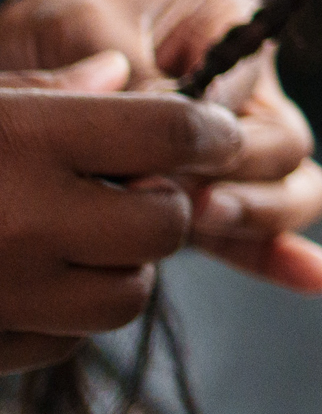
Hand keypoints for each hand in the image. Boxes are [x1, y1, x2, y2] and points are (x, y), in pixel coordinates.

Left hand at [0, 0, 321, 302]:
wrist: (26, 57)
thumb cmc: (60, 26)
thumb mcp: (84, 24)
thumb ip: (133, 72)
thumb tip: (165, 119)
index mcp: (230, 28)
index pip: (248, 85)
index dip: (212, 126)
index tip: (161, 152)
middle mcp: (250, 91)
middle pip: (284, 146)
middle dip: (238, 175)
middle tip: (180, 196)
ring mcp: (235, 150)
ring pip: (291, 190)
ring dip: (257, 215)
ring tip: (203, 221)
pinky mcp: (209, 197)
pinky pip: (257, 234)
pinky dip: (282, 256)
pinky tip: (315, 278)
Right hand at [0, 57, 243, 371]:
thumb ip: (50, 88)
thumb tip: (120, 73)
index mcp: (25, 139)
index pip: (173, 129)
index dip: (207, 130)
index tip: (209, 133)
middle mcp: (23, 221)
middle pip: (167, 222)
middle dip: (167, 205)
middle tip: (134, 190)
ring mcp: (7, 294)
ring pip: (130, 294)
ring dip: (122, 267)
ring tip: (78, 237)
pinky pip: (69, 340)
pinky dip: (66, 314)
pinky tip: (31, 281)